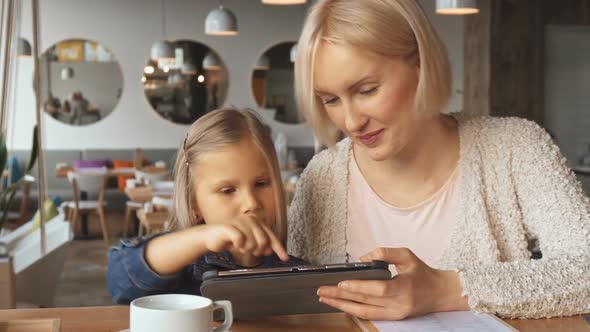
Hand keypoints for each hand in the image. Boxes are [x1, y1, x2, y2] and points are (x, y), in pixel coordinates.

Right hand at [203, 215, 288, 260]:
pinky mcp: (229, 227)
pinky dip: (238, 246)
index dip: (279, 248)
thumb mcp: (248, 242)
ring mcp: (239, 221)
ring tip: (239, 246)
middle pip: (263, 241)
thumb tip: (271, 250)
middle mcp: (250, 219)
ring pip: (252, 243)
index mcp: (256, 221)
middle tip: (248, 250)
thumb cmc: (230, 239)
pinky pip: (240, 240)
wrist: (211, 237)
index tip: (284, 257)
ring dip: (245, 249)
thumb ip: (260, 244)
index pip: (271, 236)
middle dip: (257, 250)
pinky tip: (234, 244)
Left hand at [317, 248, 468, 319]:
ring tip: (325, 299)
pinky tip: (339, 304)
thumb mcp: (407, 255)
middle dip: (341, 296)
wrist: (439, 293)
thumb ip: (385, 253)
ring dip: (342, 306)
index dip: (359, 287)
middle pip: (365, 302)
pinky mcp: (392, 318)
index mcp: (404, 288)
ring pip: (363, 312)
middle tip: (322, 290)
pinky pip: (368, 315)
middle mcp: (398, 305)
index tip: (342, 283)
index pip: (378, 289)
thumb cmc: (422, 272)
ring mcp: (395, 314)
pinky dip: (352, 309)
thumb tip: (362, 259)